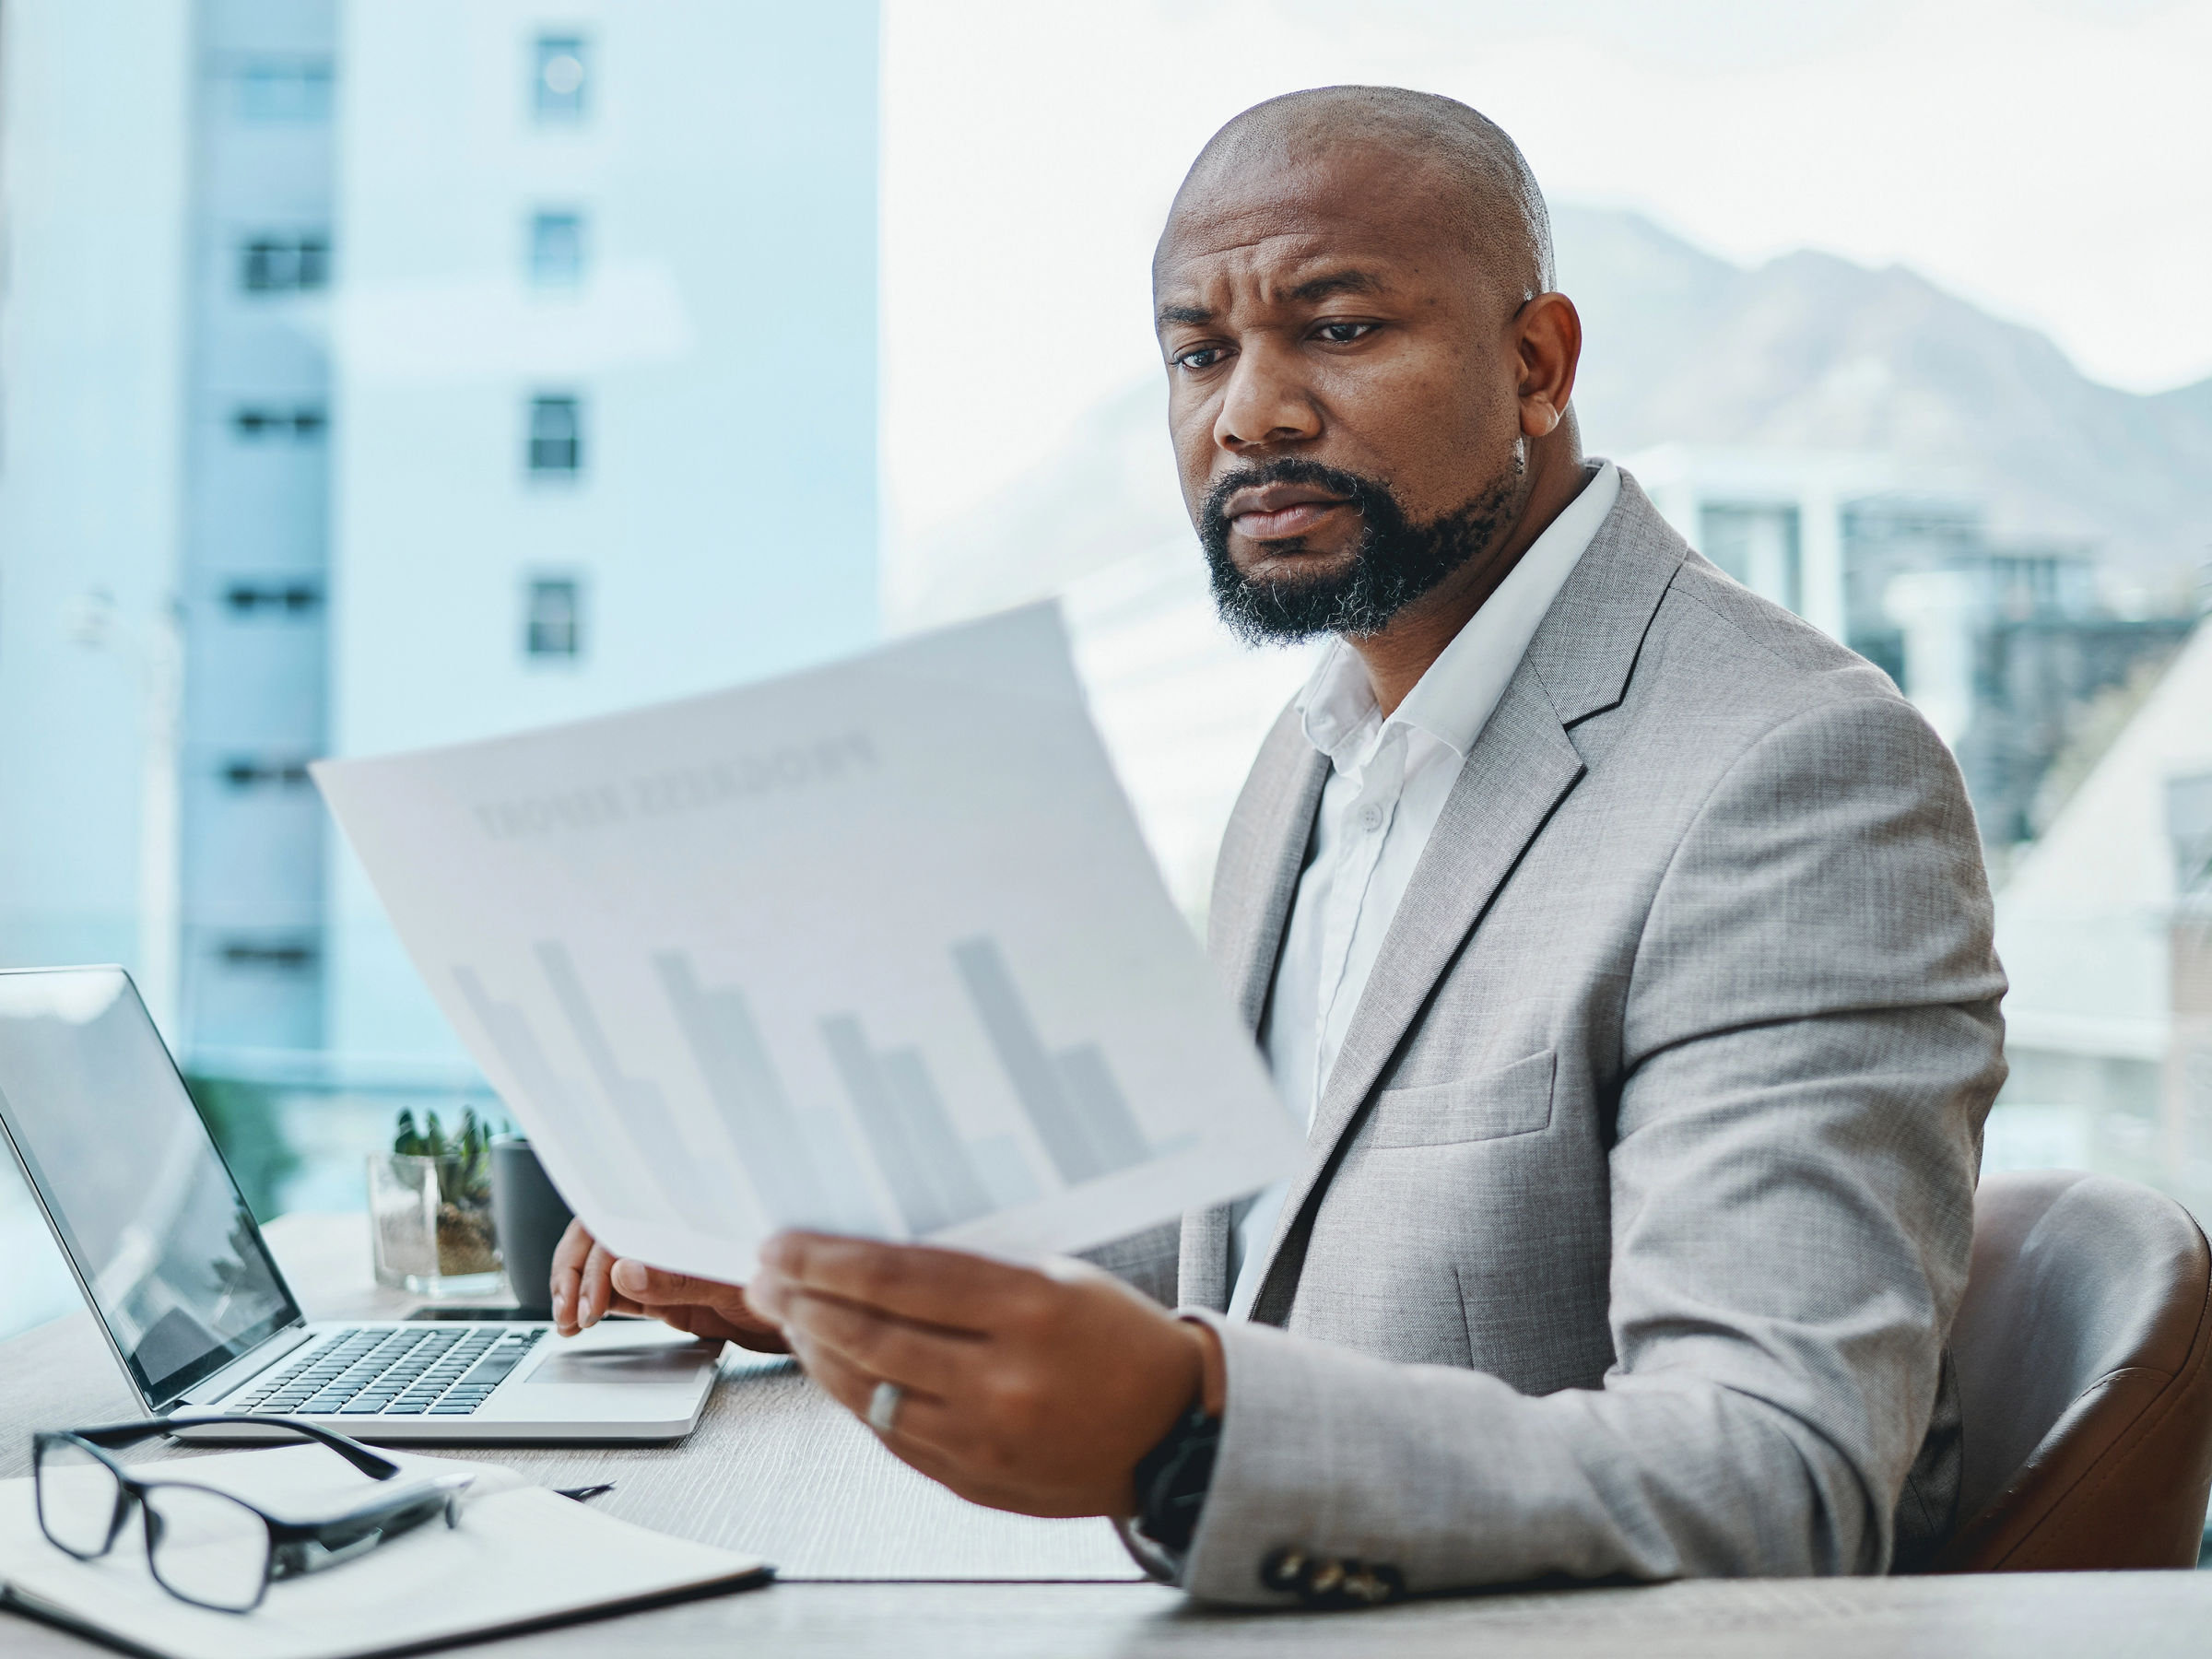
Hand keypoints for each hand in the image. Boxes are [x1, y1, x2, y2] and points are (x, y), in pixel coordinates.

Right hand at [548, 1219, 788, 1352]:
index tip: (591, 1302)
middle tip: (570, 1314)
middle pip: (601, 1238)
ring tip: (567, 1320)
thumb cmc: (787, 1286)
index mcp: (683, 1218)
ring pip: (602, 1263)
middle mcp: (668, 1236)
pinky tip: (580, 1320)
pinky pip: (616, 1291)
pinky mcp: (664, 1293)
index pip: (618, 1225)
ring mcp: (663, 1264)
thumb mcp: (734, 1284)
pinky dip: (593, 1302)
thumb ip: (679, 1279)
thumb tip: (623, 1271)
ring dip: (576, 1287)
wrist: (808, 1319)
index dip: (595, 1263)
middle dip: (574, 1273)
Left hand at [747, 1232, 1224, 1517]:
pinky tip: (830, 1364)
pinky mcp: (973, 1478)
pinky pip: (888, 1432)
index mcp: (1030, 1308)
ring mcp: (985, 1437)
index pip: (898, 1277)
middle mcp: (1004, 1377)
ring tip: (787, 1315)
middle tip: (766, 1276)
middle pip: (869, 1332)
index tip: (784, 1244)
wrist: (1172, 1431)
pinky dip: (850, 1394)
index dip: (826, 1259)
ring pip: (866, 1389)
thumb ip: (971, 1272)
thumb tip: (868, 1256)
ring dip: (814, 1347)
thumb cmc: (1118, 1339)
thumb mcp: (1058, 1277)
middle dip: (802, 1299)